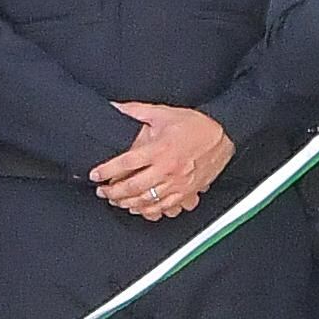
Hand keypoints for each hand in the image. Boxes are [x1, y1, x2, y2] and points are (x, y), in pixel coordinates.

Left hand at [92, 103, 234, 220]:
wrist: (223, 135)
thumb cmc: (195, 125)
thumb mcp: (163, 113)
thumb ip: (136, 111)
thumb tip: (115, 107)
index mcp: (159, 149)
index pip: (125, 164)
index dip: (106, 171)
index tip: (95, 175)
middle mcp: (167, 169)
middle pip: (132, 187)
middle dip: (112, 192)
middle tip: (102, 191)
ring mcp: (177, 183)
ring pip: (146, 200)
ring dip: (127, 203)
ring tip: (116, 200)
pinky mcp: (186, 192)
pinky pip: (163, 208)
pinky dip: (148, 211)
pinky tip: (138, 208)